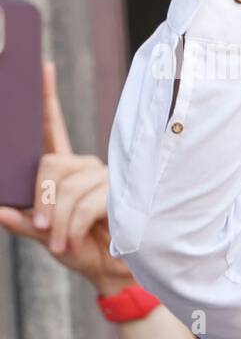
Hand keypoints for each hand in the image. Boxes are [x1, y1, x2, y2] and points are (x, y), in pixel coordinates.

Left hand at [0, 63, 132, 295]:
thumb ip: (23, 220)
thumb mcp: (43, 234)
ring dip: (58, 221)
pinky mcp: (121, 194)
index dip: (47, 97)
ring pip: (68, 188)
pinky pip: (85, 205)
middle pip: (51, 163)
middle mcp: (87, 166)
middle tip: (42, 225)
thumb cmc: (80, 248)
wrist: (113, 272)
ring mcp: (107, 178)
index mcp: (66, 168)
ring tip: (59, 244)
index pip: (53, 127)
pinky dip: (72, 228)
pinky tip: (71, 243)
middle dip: (42, 196)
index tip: (41, 66)